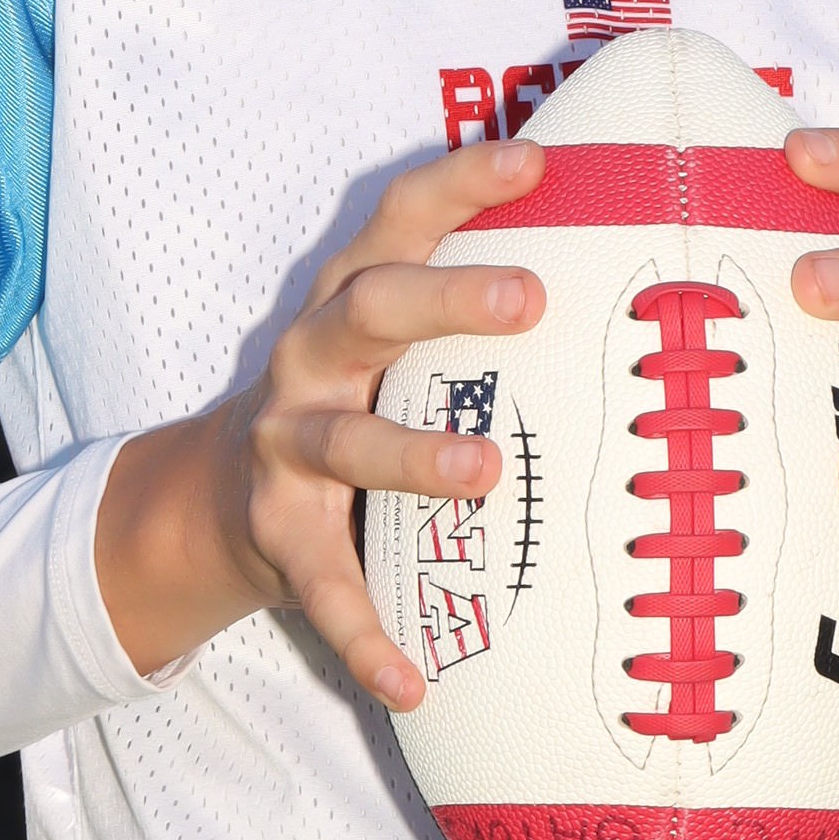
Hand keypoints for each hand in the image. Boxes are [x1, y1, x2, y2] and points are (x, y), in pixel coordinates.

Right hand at [94, 140, 548, 702]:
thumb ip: (472, 305)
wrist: (212, 497)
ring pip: (348, 444)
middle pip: (373, 310)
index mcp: (352, 298)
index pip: (402, 219)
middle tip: (530, 299)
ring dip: (415, 456)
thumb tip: (626, 261)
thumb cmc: (351, 400)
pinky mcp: (278, 534)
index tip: (535, 159)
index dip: (462, 182)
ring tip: (487, 474)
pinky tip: (411, 680)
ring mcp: (287, 446)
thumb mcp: (392, 339)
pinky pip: (324, 589)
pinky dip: (366, 637)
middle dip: (447, 299)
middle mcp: (313, 358)